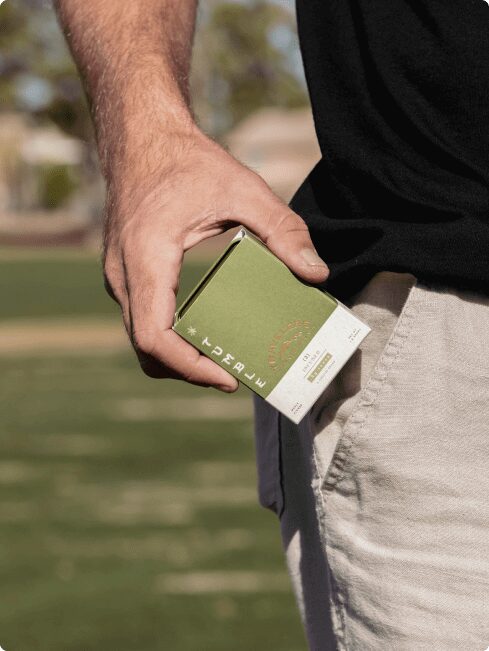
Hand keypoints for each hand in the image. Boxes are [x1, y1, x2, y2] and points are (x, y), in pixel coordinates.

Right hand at [103, 128, 328, 391]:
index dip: (190, 368)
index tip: (227, 378)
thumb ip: (282, 229)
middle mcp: (123, 276)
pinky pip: (144, 321)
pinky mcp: (126, 276)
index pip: (154, 337)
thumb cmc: (186, 160)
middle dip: (190, 371)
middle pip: (147, 350)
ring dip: (180, 358)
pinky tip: (206, 331)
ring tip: (223, 358)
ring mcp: (119, 278)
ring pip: (142, 339)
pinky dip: (173, 337)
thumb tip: (316, 273)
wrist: (141, 137)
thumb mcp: (242, 188)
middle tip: (234, 374)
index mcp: (146, 259)